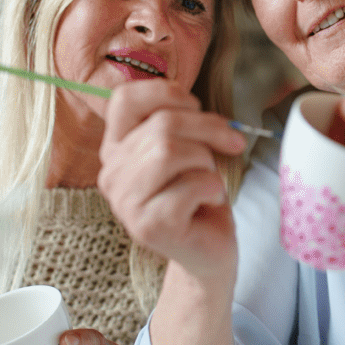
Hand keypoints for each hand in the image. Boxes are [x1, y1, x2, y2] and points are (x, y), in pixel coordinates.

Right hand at [98, 80, 246, 282]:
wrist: (208, 250)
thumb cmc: (199, 193)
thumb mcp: (189, 146)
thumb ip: (181, 121)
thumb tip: (195, 105)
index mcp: (116, 147)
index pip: (125, 98)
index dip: (168, 93)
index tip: (197, 109)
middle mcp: (112, 173)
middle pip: (161, 124)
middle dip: (208, 128)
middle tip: (231, 143)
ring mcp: (126, 202)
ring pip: (170, 151)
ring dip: (206, 161)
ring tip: (209, 178)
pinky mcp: (148, 227)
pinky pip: (190, 185)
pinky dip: (213, 187)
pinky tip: (210, 201)